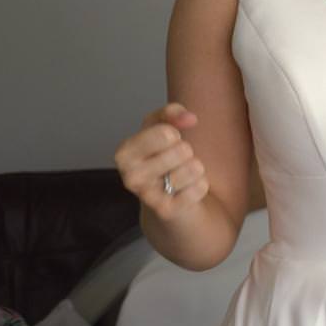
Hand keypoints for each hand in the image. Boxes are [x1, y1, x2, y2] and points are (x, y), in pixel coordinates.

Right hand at [116, 101, 206, 219]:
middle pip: (182, 150)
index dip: (174, 133)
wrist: (166, 199)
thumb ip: (171, 113)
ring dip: (195, 169)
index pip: (165, 133)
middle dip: (186, 152)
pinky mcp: (167, 211)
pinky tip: (186, 189)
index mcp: (125, 153)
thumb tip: (189, 118)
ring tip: (180, 175)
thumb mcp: (160, 128)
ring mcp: (147, 196)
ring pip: (194, 168)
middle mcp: (131, 176)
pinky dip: (200, 185)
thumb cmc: (162, 158)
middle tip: (174, 162)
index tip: (167, 141)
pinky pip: (200, 187)